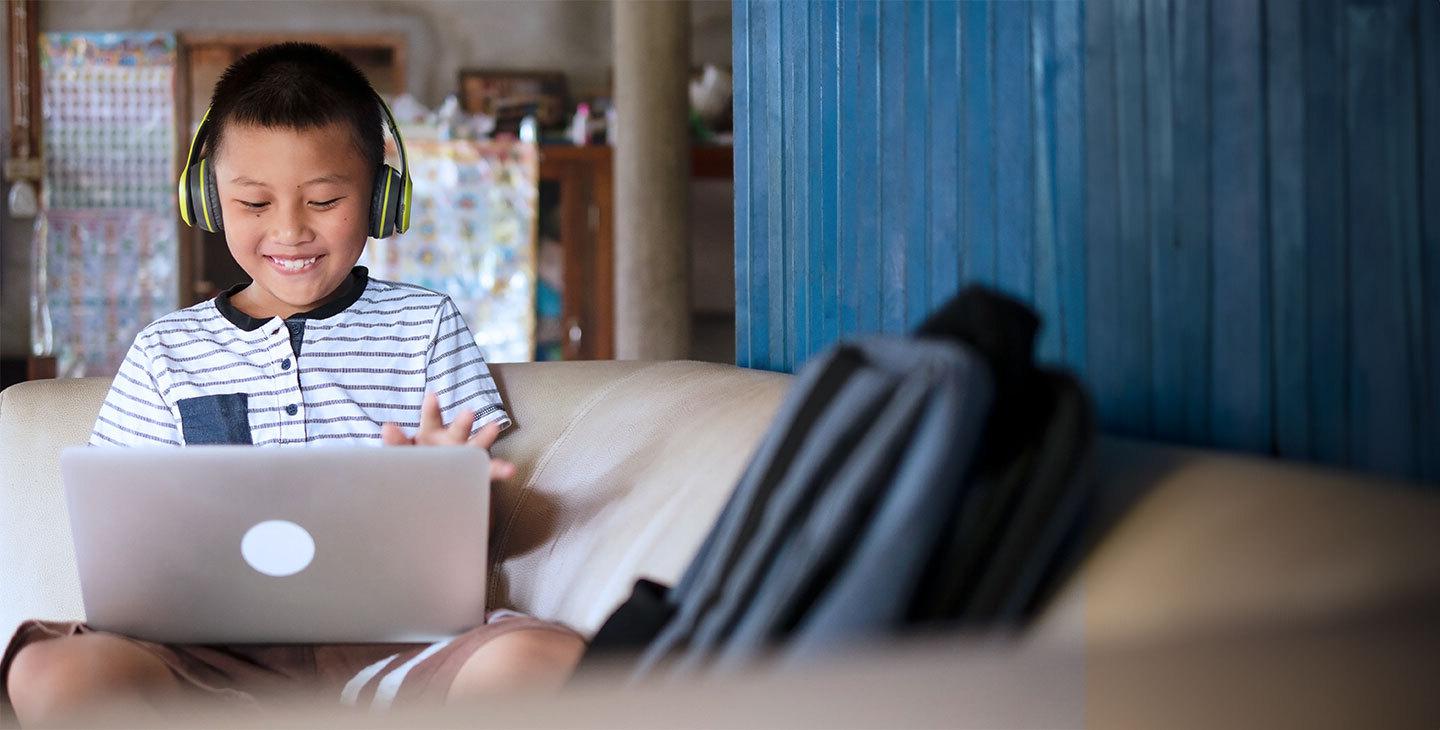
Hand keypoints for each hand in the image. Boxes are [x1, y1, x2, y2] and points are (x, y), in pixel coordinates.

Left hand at [381, 392, 516, 479]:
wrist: (426, 488)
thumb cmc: (414, 464)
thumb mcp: (402, 453)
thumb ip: (396, 442)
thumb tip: (386, 427)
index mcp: (431, 433)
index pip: (431, 418)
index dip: (431, 408)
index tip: (432, 395)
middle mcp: (451, 441)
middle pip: (458, 429)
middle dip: (463, 422)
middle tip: (469, 412)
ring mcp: (464, 456)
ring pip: (477, 445)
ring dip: (486, 437)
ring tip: (495, 429)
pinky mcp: (474, 473)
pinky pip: (487, 472)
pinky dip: (499, 470)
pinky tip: (509, 469)